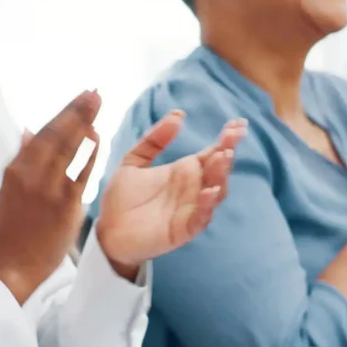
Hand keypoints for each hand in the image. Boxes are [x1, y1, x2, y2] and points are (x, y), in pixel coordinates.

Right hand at [0, 90, 101, 302]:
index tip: (80, 96)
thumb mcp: (9, 188)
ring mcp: (49, 189)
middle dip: (77, 111)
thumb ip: (23, 158)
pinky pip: (83, 173)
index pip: (42, 133)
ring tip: (97, 104)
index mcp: (16, 169)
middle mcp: (31, 175)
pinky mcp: (66, 204)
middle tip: (94, 92)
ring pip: (69, 149)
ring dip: (85, 124)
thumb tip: (30, 130)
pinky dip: (91, 153)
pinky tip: (98, 137)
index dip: (63, 113)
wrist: (15, 263)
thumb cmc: (13, 226)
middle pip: (57, 135)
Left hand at [94, 110, 245, 275]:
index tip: (237, 123)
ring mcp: (193, 208)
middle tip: (230, 139)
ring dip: (221, 174)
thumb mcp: (134, 161)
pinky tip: (209, 190)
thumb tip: (178, 114)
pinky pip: (202, 216)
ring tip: (222, 156)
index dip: (226, 138)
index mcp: (185, 170)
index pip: (212, 151)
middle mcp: (194, 187)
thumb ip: (154, 140)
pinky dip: (208, 204)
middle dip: (227, 153)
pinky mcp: (185, 227)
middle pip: (219, 169)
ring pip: (216, 190)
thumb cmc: (123, 198)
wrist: (108, 232)